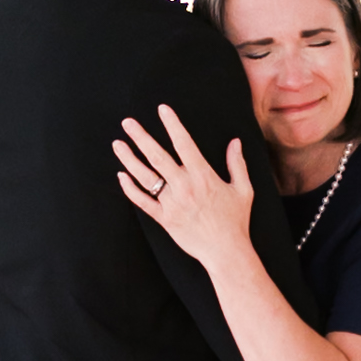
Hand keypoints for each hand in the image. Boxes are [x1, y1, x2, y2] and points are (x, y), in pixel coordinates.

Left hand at [113, 105, 253, 270]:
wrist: (226, 251)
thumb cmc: (236, 220)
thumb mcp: (243, 189)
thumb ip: (237, 163)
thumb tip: (235, 141)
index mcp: (203, 176)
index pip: (184, 143)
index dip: (172, 124)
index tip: (162, 109)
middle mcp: (184, 187)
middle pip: (157, 157)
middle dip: (141, 137)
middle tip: (127, 122)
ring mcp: (172, 203)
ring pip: (145, 177)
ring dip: (129, 159)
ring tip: (117, 144)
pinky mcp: (164, 219)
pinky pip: (143, 202)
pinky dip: (130, 189)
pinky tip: (121, 176)